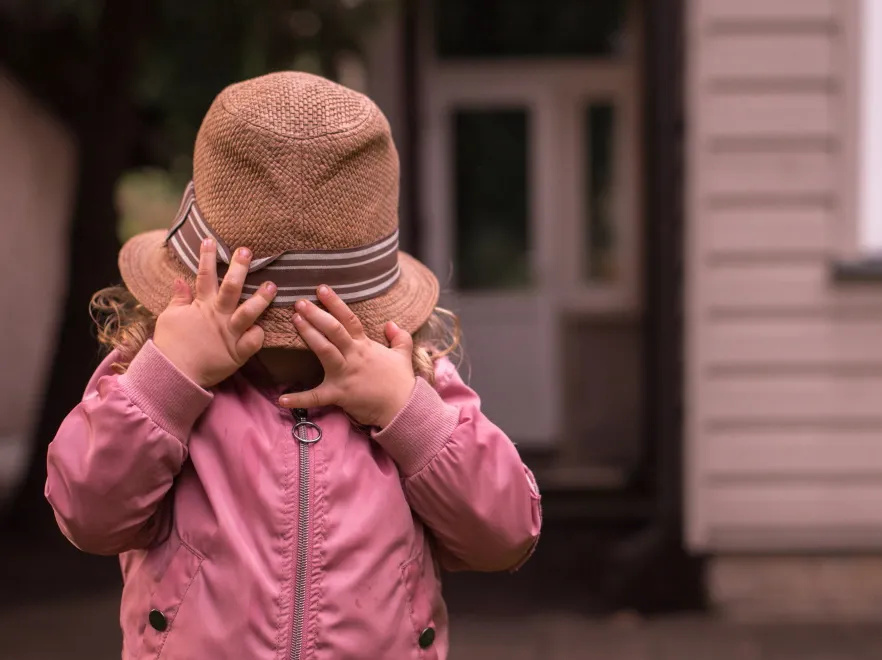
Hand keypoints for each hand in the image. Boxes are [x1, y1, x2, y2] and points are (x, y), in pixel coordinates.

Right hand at [153, 238, 276, 387]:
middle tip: (247, 252)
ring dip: (261, 298)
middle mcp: (218, 316)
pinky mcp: (237, 353)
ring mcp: (229, 333)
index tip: (210, 239)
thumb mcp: (170, 317)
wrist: (173, 373)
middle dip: (240, 268)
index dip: (207, 257)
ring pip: (248, 312)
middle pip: (231, 288)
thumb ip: (179, 299)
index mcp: (201, 306)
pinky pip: (253, 341)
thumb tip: (179, 280)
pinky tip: (264, 328)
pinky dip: (259, 335)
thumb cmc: (171, 345)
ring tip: (272, 286)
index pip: (204, 276)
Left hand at [279, 286, 415, 427]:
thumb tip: (391, 324)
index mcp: (365, 346)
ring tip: (295, 320)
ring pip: (324, 350)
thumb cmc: (401, 382)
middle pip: (334, 330)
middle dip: (316, 314)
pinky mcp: (339, 394)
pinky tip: (281, 399)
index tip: (321, 289)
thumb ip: (399, 337)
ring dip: (309, 335)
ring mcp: (345, 374)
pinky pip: (316, 397)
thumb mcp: (403, 354)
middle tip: (299, 302)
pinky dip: (299, 399)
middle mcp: (353, 356)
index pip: (349, 319)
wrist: (403, 407)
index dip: (335, 303)